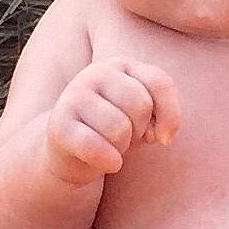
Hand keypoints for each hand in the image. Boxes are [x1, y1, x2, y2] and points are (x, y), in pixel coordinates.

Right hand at [44, 59, 180, 184]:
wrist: (69, 150)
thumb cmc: (114, 130)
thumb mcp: (144, 117)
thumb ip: (162, 112)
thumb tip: (161, 133)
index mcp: (121, 66)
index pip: (159, 82)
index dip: (170, 115)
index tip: (163, 136)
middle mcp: (96, 73)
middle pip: (140, 105)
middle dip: (139, 130)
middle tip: (125, 137)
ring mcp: (74, 96)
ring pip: (119, 128)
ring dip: (122, 147)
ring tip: (110, 145)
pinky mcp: (59, 124)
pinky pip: (94, 146)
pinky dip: (109, 161)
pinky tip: (108, 162)